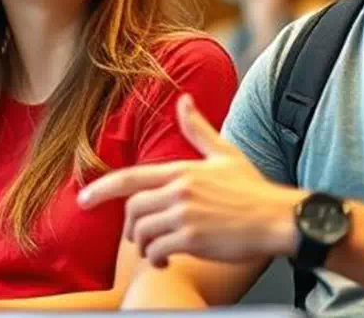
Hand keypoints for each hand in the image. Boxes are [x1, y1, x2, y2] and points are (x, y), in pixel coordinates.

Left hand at [78, 94, 306, 267]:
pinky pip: (158, 250)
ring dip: (144, 246)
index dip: (102, 189)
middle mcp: (179, 190)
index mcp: (182, 170)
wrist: (279, 219)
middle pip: (133, 209)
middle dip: (130, 228)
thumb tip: (183, 100)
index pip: (131, 177)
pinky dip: (156, 259)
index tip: (84, 200)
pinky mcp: (193, 238)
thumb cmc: (253, 190)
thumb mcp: (224, 154)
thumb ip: (198, 130)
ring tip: (156, 253)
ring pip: (143, 232)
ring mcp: (185, 214)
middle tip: (138, 239)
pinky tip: (166, 262)